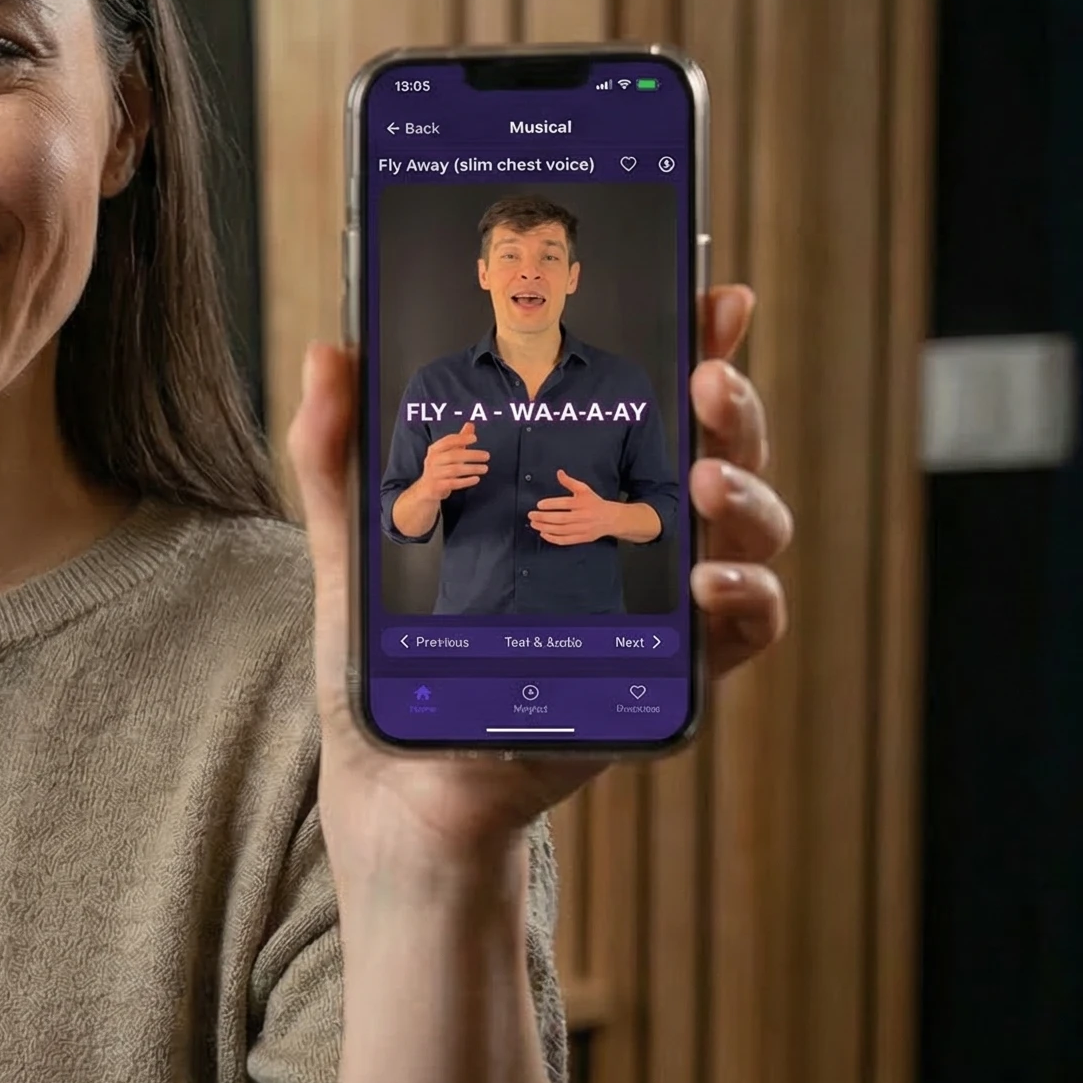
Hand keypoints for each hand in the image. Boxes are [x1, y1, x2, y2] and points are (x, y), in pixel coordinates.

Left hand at [287, 284, 795, 882]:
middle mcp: (631, 538)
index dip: (693, 340)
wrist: (396, 791)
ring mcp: (658, 608)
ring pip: (749, 530)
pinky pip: (743, 632)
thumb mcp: (357, 547)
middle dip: (734, 401)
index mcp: (572, 490)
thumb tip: (332, 352)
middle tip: (708, 375)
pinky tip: (711, 580)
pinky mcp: (668, 680)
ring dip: (750, 490)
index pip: (647, 399)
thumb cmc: (392, 668)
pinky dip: (747, 597)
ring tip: (706, 474)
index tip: (710, 290)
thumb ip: (340, 455)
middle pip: (718, 449)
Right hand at [415, 421, 488, 500]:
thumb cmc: (440, 468)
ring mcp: (434, 474)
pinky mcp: (437, 486)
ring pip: (454, 470)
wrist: (425, 489)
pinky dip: (466, 481)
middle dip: (472, 455)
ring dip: (472, 468)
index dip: (461, 438)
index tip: (475, 438)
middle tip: (487, 456)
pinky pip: (453, 483)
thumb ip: (459, 440)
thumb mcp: (448, 453)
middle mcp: (432, 460)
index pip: (447, 441)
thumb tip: (470, 424)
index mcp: (434, 450)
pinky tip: (476, 479)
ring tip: (485, 468)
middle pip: (453, 455)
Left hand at [528, 470, 619, 544]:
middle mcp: (582, 516)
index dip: (550, 504)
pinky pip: (566, 540)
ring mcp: (582, 529)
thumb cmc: (594, 503)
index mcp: (582, 503)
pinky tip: (543, 534)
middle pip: (561, 518)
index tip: (539, 504)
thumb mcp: (584, 489)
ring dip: (545, 528)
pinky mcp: (582, 538)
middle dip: (544, 518)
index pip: (564, 504)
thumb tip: (559, 472)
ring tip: (534, 524)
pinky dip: (553, 539)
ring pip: (561, 530)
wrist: (611, 518)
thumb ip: (570, 482)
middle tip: (531, 515)